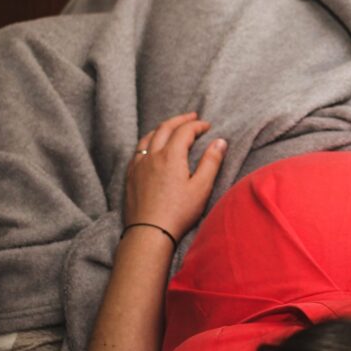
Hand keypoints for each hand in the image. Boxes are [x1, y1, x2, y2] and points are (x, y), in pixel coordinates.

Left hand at [124, 111, 227, 240]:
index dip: (197, 125)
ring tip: (171, 127)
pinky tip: (151, 148)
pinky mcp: (130, 177)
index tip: (207, 126)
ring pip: (148, 137)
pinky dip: (148, 142)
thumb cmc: (178, 213)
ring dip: (161, 128)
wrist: (148, 233)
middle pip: (164, 128)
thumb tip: (220, 141)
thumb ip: (211, 162)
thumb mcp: (201, 188)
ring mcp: (138, 166)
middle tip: (192, 117)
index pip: (184, 131)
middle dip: (180, 120)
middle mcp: (152, 156)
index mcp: (171, 156)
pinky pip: (137, 151)